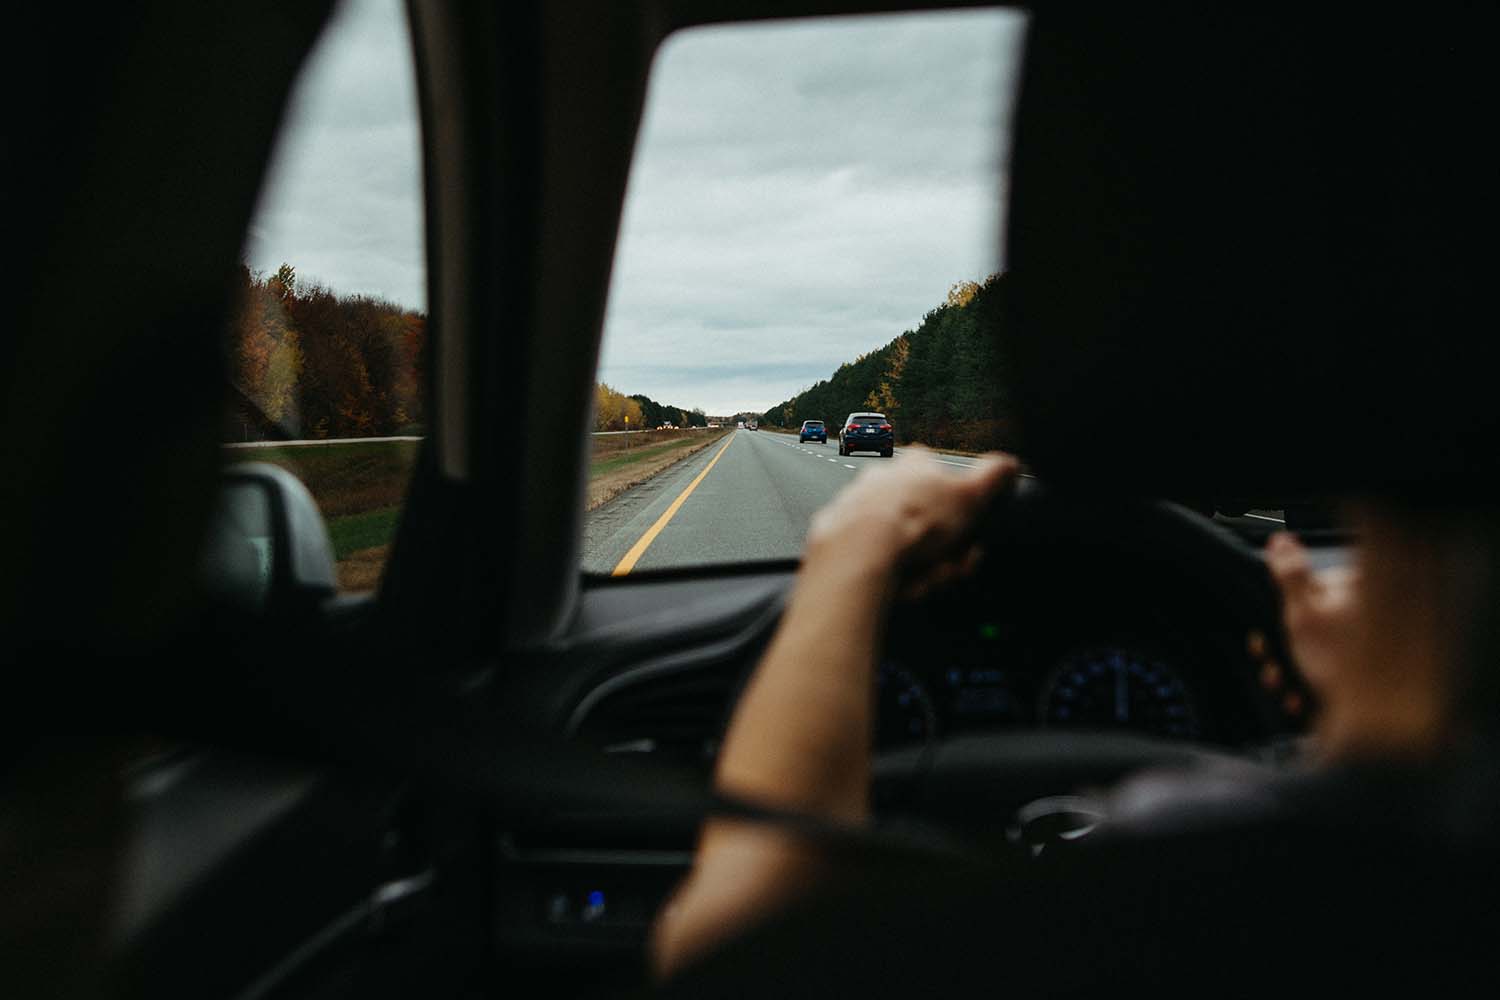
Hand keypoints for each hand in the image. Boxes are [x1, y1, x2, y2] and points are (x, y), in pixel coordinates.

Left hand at [805, 447, 1018, 599]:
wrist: (858, 551)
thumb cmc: (913, 520)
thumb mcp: (971, 495)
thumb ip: (994, 476)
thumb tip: (1010, 464)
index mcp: (915, 464)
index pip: (948, 485)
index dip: (963, 516)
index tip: (969, 539)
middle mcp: (882, 479)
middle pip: (926, 522)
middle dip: (944, 550)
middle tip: (949, 565)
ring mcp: (857, 507)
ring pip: (903, 545)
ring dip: (921, 566)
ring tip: (922, 577)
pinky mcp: (840, 538)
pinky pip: (877, 561)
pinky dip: (892, 576)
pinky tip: (898, 584)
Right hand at [1265, 531, 1361, 703]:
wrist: (1375, 727)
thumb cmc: (1345, 671)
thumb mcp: (1304, 614)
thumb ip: (1290, 575)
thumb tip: (1280, 542)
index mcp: (1361, 593)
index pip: (1317, 584)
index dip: (1292, 605)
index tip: (1279, 623)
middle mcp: (1370, 619)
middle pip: (1312, 621)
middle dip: (1284, 646)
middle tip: (1273, 659)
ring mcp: (1369, 651)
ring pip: (1316, 652)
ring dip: (1291, 670)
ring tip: (1286, 685)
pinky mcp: (1364, 680)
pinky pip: (1328, 676)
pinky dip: (1310, 687)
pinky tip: (1303, 698)